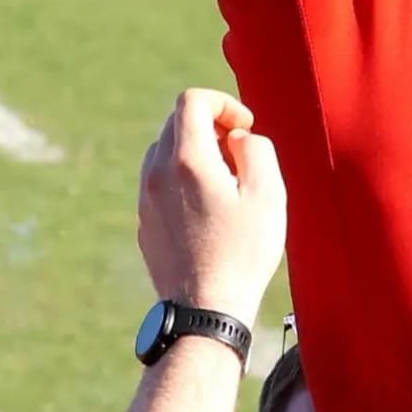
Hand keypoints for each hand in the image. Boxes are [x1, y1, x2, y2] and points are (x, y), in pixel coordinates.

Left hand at [132, 87, 281, 322]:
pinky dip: (182, 178)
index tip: (245, 127)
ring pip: (164, 151)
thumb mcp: (268, 194)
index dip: (223, 103)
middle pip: (176, 122)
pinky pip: (160, 182)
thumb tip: (237, 137)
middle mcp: (157, 173)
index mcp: (186, 160)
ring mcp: (145, 199)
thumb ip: (256, 148)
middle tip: (239, 154)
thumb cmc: (243, 253)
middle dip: (210, 125)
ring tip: (225, 182)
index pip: (192, 100)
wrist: (204, 311)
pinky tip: (208, 209)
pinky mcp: (144, 222)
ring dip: (194, 152)